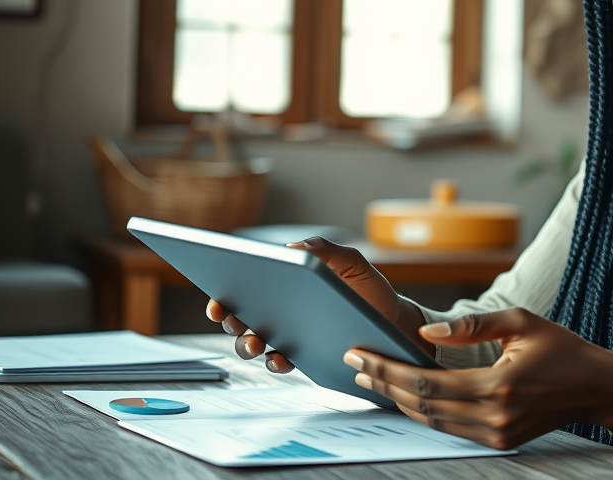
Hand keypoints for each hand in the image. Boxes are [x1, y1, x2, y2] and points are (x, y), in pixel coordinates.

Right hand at [205, 236, 428, 371]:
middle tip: (231, 317)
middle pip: (239, 316)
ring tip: (256, 342)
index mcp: (285, 284)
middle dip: (228, 318)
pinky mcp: (302, 358)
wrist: (395, 324)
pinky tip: (280, 357)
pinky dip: (274, 362)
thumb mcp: (352, 264)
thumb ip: (325, 251)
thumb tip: (291, 250)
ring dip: (245, 344)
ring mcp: (288, 336)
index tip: (217, 297)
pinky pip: (279, 363)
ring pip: (252, 343)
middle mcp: (280, 311)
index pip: (245, 285)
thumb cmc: (370, 291)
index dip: (223, 292)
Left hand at [342, 308, 612, 449]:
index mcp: (498, 384)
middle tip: (354, 365)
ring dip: (398, 401)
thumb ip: (472, 326)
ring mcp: (497, 433)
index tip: (359, 354)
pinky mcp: (501, 441)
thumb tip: (427, 330)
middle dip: (384, 384)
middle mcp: (494, 415)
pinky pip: (451, 429)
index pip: (426, 381)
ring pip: (433, 421)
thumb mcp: (521, 321)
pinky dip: (424, 413)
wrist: (598, 388)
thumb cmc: (563, 349)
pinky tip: (405, 396)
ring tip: (370, 380)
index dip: (388, 369)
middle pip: (422, 404)